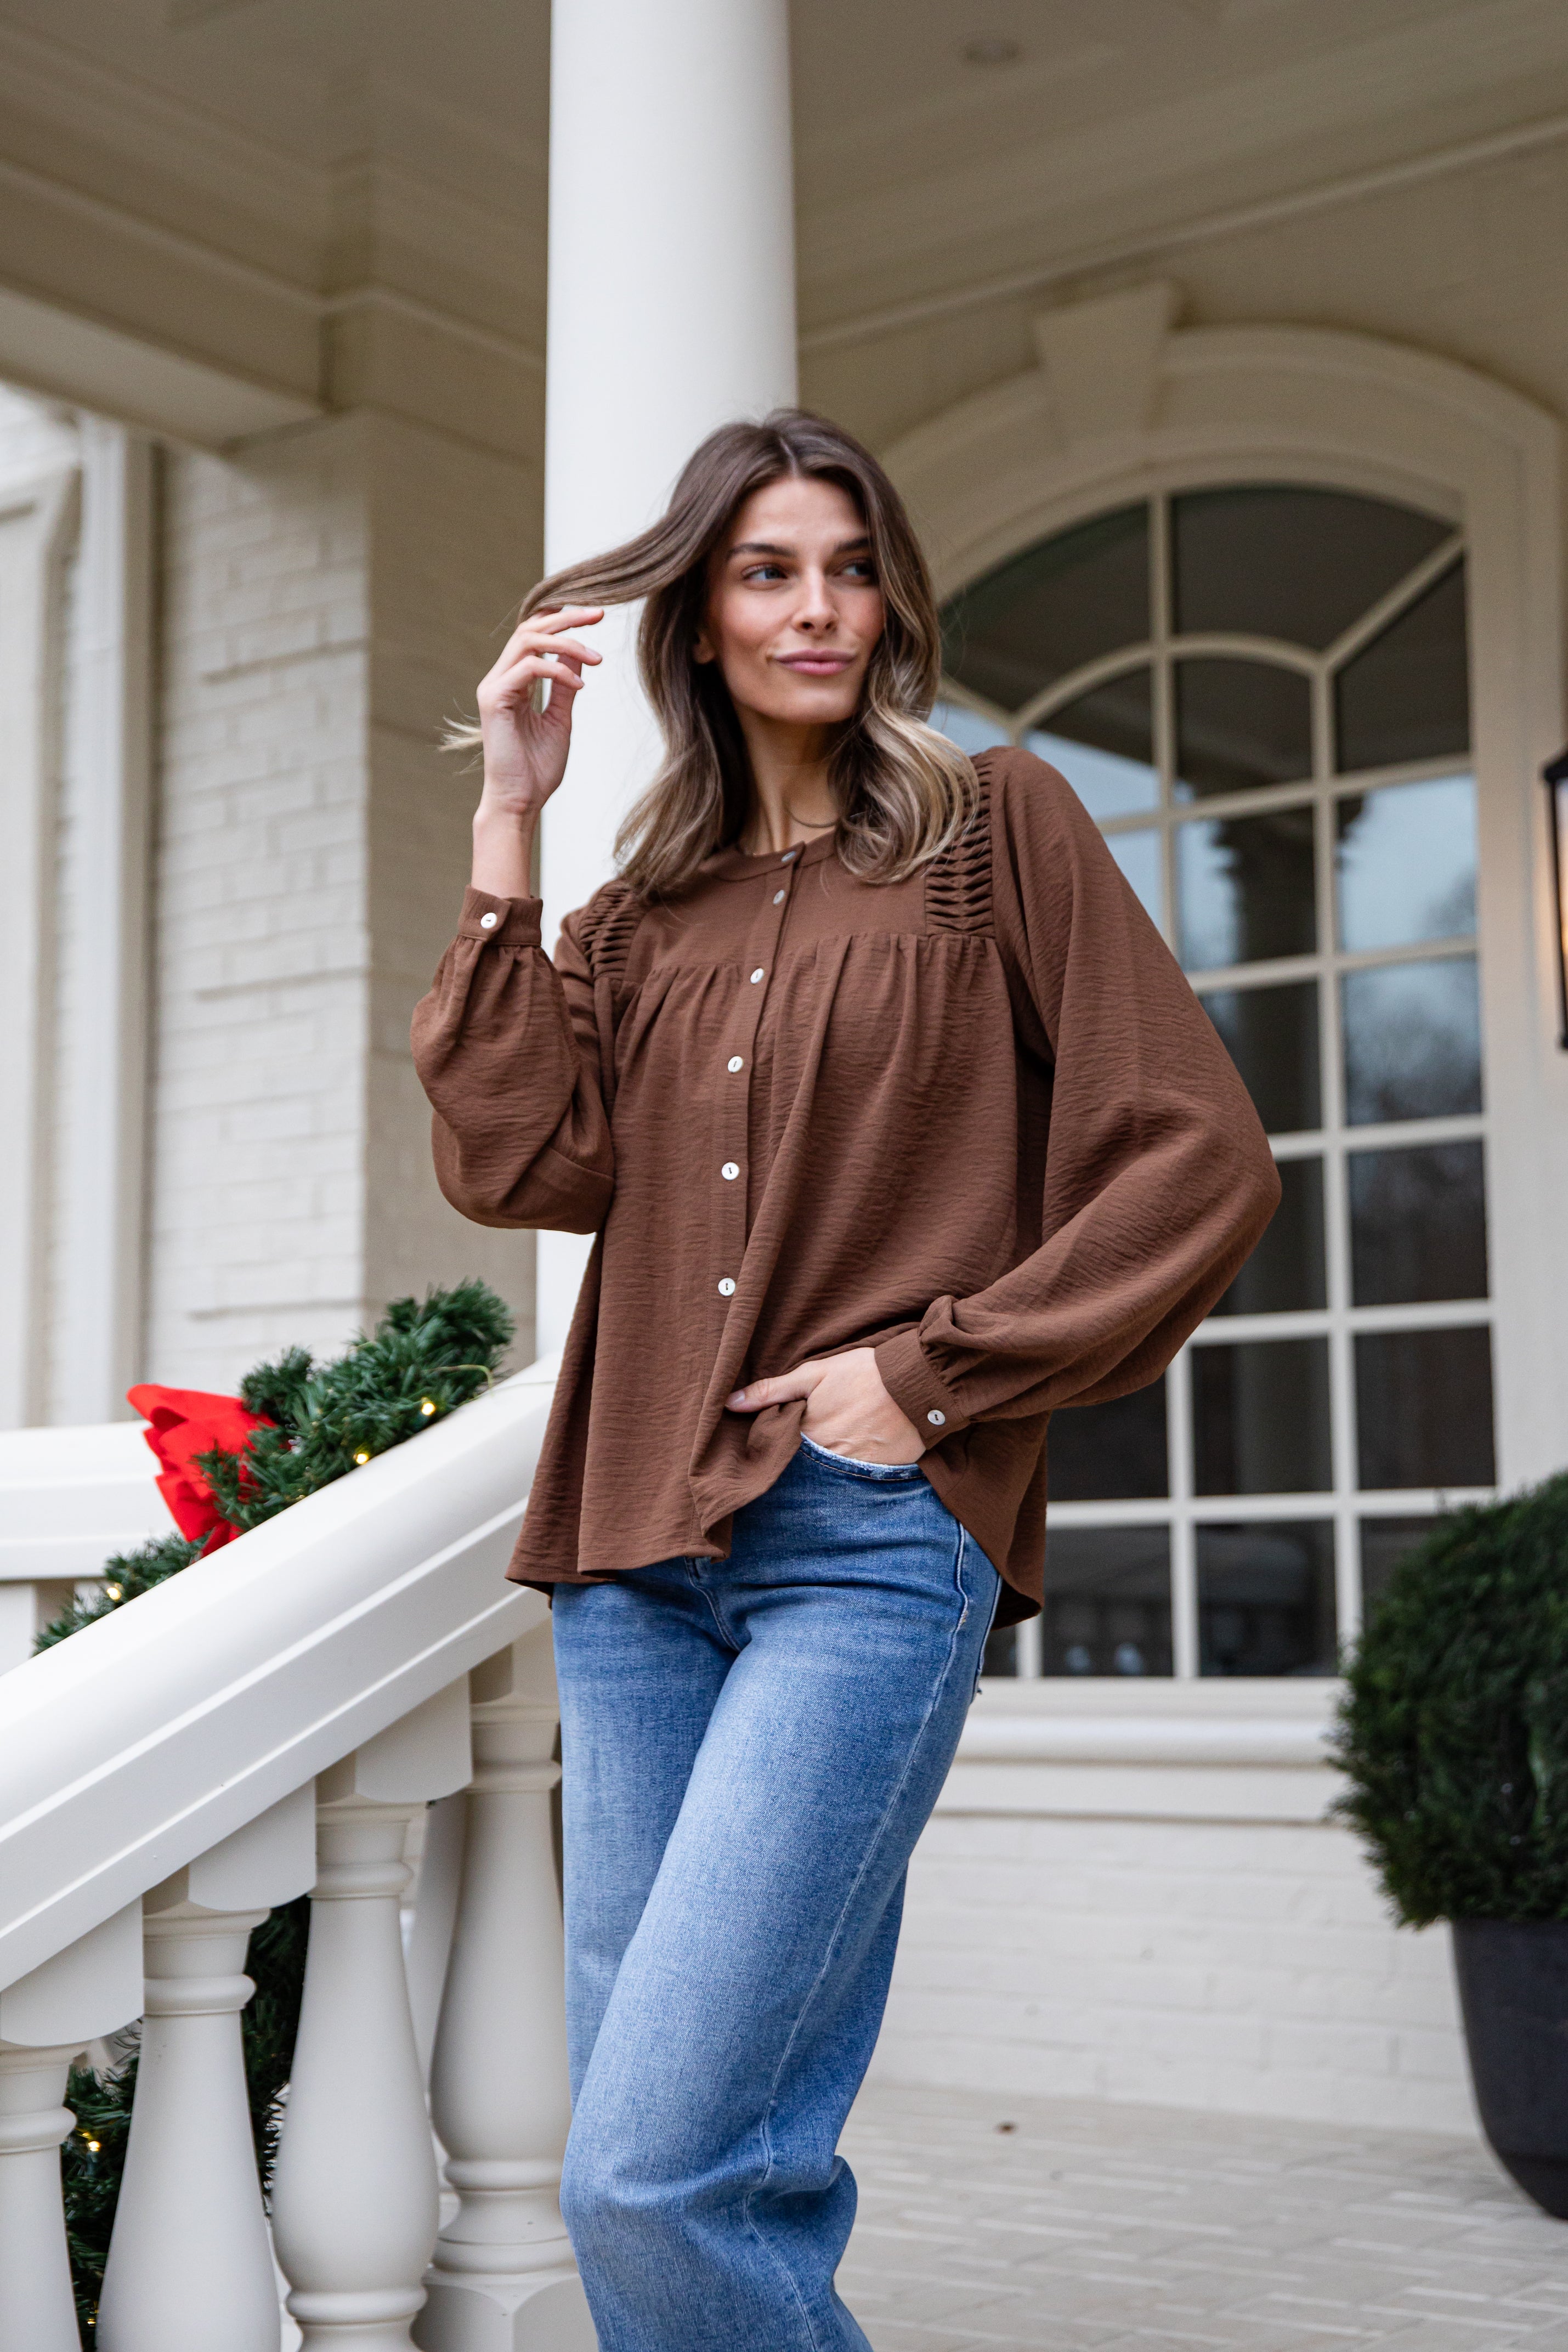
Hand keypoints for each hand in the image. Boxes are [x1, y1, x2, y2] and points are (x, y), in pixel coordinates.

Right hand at [470, 605, 602, 895]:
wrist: (520, 802)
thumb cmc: (537, 768)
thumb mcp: (559, 719)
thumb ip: (564, 687)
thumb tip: (578, 658)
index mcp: (513, 681)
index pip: (533, 634)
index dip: (561, 619)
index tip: (595, 616)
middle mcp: (499, 678)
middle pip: (530, 628)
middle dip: (566, 618)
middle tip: (600, 614)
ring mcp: (494, 687)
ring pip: (528, 641)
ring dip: (567, 642)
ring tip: (597, 658)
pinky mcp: (494, 700)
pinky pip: (528, 668)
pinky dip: (557, 671)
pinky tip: (580, 684)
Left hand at [725, 1347, 923, 1463]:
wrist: (917, 1384)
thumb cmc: (863, 1374)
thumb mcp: (813, 1374)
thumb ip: (770, 1391)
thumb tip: (729, 1404)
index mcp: (805, 1434)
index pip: (774, 1454)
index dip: (768, 1450)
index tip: (765, 1446)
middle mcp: (826, 1459)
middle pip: (797, 1472)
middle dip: (791, 1468)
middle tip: (796, 1455)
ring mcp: (852, 1471)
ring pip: (824, 1481)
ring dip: (818, 1476)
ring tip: (826, 1457)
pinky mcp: (876, 1475)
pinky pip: (854, 1484)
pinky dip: (848, 1479)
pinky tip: (850, 1461)